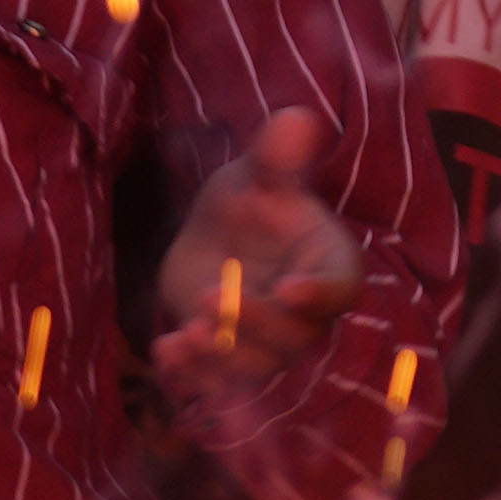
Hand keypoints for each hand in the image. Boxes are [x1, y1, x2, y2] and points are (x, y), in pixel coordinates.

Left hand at [153, 105, 364, 406]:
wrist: (219, 235)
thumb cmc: (254, 201)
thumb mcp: (261, 174)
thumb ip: (278, 156)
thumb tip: (294, 119)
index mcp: (331, 268)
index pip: (336, 289)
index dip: (316, 295)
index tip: (289, 290)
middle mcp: (307, 317)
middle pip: (293, 337)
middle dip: (253, 323)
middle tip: (211, 298)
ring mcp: (268, 345)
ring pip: (253, 368)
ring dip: (220, 359)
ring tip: (184, 336)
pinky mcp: (228, 359)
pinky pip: (215, 380)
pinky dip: (189, 375)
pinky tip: (163, 352)